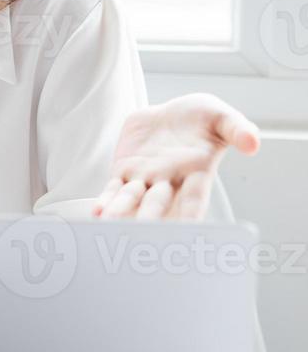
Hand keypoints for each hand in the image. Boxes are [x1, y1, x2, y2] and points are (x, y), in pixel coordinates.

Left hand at [93, 93, 260, 220]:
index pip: (193, 200)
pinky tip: (98, 213)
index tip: (186, 232)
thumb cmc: (202, 118)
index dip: (189, 215)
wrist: (172, 112)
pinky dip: (107, 201)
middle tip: (142, 240)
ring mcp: (145, 178)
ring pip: (132, 201)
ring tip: (110, 228)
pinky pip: (114, 189)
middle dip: (150, 221)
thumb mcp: (223, 117)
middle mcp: (169, 181)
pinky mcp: (124, 169)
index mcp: (196, 172)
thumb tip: (253, 143)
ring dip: (122, 214)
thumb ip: (237, 129)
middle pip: (158, 206)